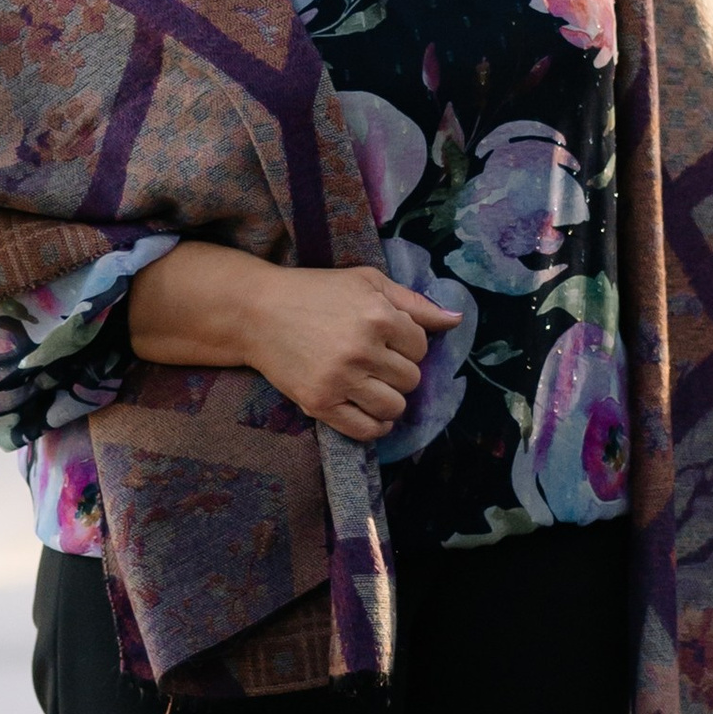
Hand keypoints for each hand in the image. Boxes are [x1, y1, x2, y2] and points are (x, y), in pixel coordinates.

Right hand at [129, 247, 464, 442]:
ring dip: (389, 400)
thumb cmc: (315, 291)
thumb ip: (414, 302)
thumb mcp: (367, 282)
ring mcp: (340, 380)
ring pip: (394, 407)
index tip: (384, 340)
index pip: (421, 347)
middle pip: (411, 379)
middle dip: (397, 372)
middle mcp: (362, 350)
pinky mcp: (320, 403)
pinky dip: (375, 427)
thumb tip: (457, 320)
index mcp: (378, 316)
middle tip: (374, 362)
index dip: (406, 344)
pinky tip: (369, 413)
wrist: (255, 312)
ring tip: (371, 386)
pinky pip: (366, 430)